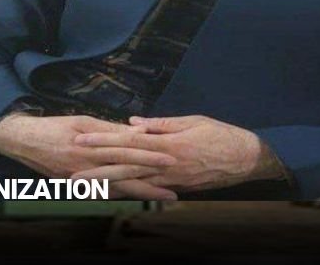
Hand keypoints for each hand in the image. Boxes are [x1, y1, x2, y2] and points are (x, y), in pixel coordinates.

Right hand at [0, 113, 177, 199]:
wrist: (24, 142)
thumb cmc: (54, 127)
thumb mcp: (82, 120)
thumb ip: (110, 128)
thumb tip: (138, 130)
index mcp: (91, 147)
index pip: (127, 152)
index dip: (149, 156)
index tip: (171, 159)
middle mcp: (88, 166)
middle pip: (125, 175)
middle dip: (151, 182)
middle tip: (174, 188)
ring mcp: (82, 180)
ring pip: (117, 189)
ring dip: (141, 194)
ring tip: (163, 198)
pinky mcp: (76, 187)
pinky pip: (102, 194)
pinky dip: (120, 198)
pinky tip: (136, 201)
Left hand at [70, 115, 279, 192]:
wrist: (247, 159)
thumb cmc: (221, 135)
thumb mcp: (192, 121)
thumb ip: (160, 125)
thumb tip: (132, 124)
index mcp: (166, 144)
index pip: (126, 142)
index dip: (102, 141)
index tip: (81, 140)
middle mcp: (166, 165)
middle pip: (125, 167)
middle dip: (97, 171)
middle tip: (72, 176)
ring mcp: (172, 180)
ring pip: (135, 184)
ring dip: (109, 187)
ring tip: (87, 191)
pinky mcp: (178, 189)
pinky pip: (150, 192)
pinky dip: (131, 195)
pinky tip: (115, 197)